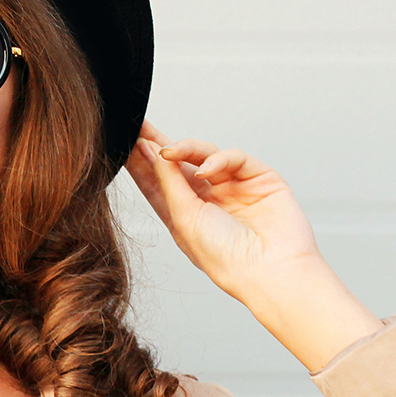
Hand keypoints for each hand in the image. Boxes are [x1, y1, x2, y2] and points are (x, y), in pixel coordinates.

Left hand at [124, 121, 320, 300]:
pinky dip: (219, 159)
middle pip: (178, 163)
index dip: (141, 162)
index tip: (124, 142)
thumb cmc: (227, 258)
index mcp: (187, 216)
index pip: (158, 183)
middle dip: (158, 144)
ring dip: (185, 148)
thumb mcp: (184, 219)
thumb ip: (168, 182)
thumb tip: (152, 152)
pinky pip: (234, 158)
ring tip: (169, 150)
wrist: (271, 270)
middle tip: (140, 126)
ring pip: (204, 155)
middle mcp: (209, 200)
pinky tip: (207, 170)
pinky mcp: (259, 178)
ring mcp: (234, 187)